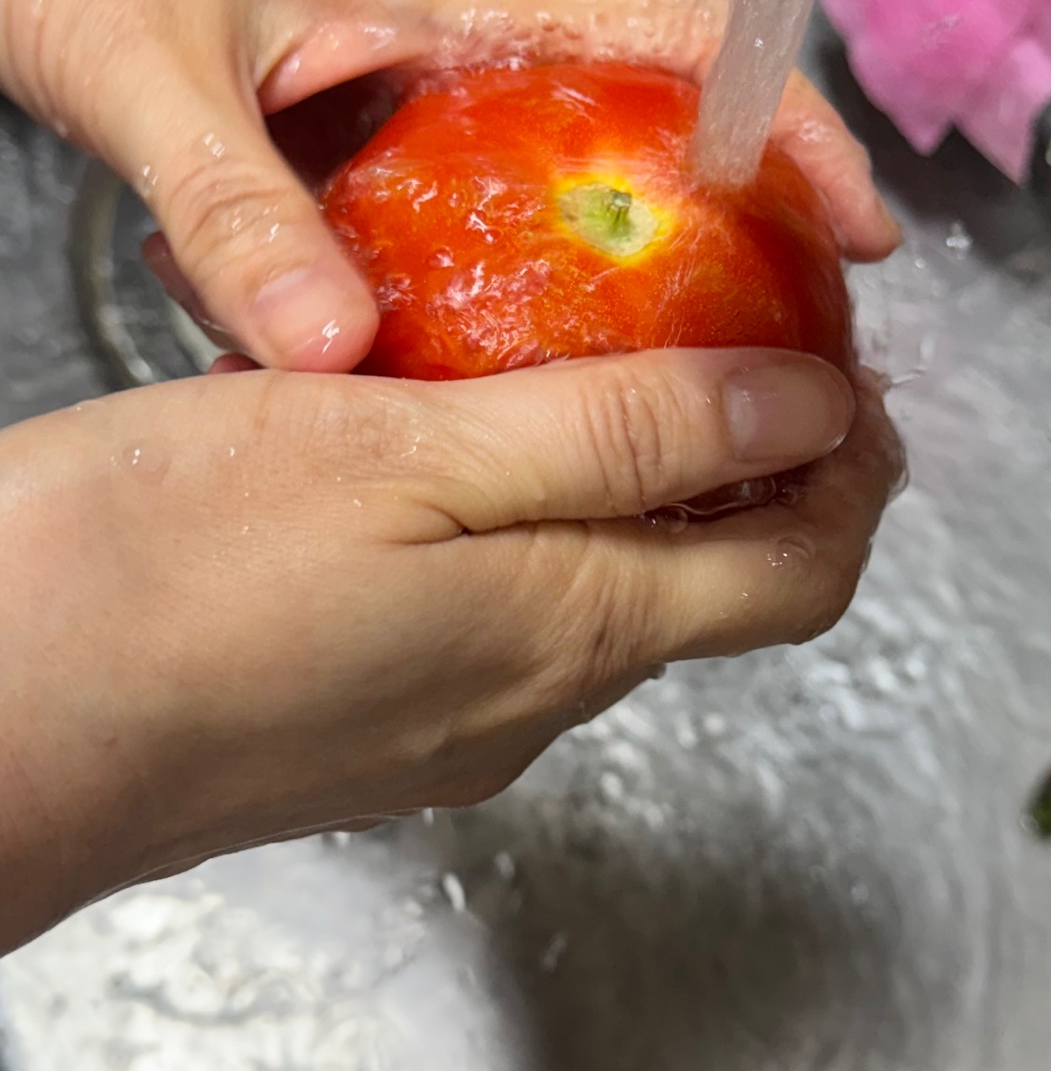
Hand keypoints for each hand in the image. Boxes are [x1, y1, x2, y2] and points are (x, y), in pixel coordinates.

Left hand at [0, 0, 899, 371]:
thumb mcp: (141, 62)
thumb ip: (229, 205)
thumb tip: (332, 352)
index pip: (676, 40)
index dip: (787, 126)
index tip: (859, 226)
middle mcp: (469, 47)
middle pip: (668, 120)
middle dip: (755, 222)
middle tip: (797, 345)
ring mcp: (438, 94)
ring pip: (592, 179)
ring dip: (660, 271)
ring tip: (703, 387)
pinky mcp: (392, 137)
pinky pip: (500, 219)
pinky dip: (541, 291)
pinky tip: (531, 375)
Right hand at [0, 350, 901, 951]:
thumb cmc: (174, 574)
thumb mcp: (422, 453)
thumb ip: (628, 437)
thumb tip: (802, 410)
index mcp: (579, 631)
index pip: (805, 574)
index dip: (857, 476)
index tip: (855, 378)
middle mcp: (543, 698)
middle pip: (723, 590)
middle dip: (771, 476)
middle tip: (757, 348)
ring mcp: (462, 721)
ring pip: (618, 597)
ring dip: (657, 494)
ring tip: (626, 368)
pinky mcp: (382, 718)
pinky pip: (519, 615)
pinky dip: (554, 526)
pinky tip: (487, 447)